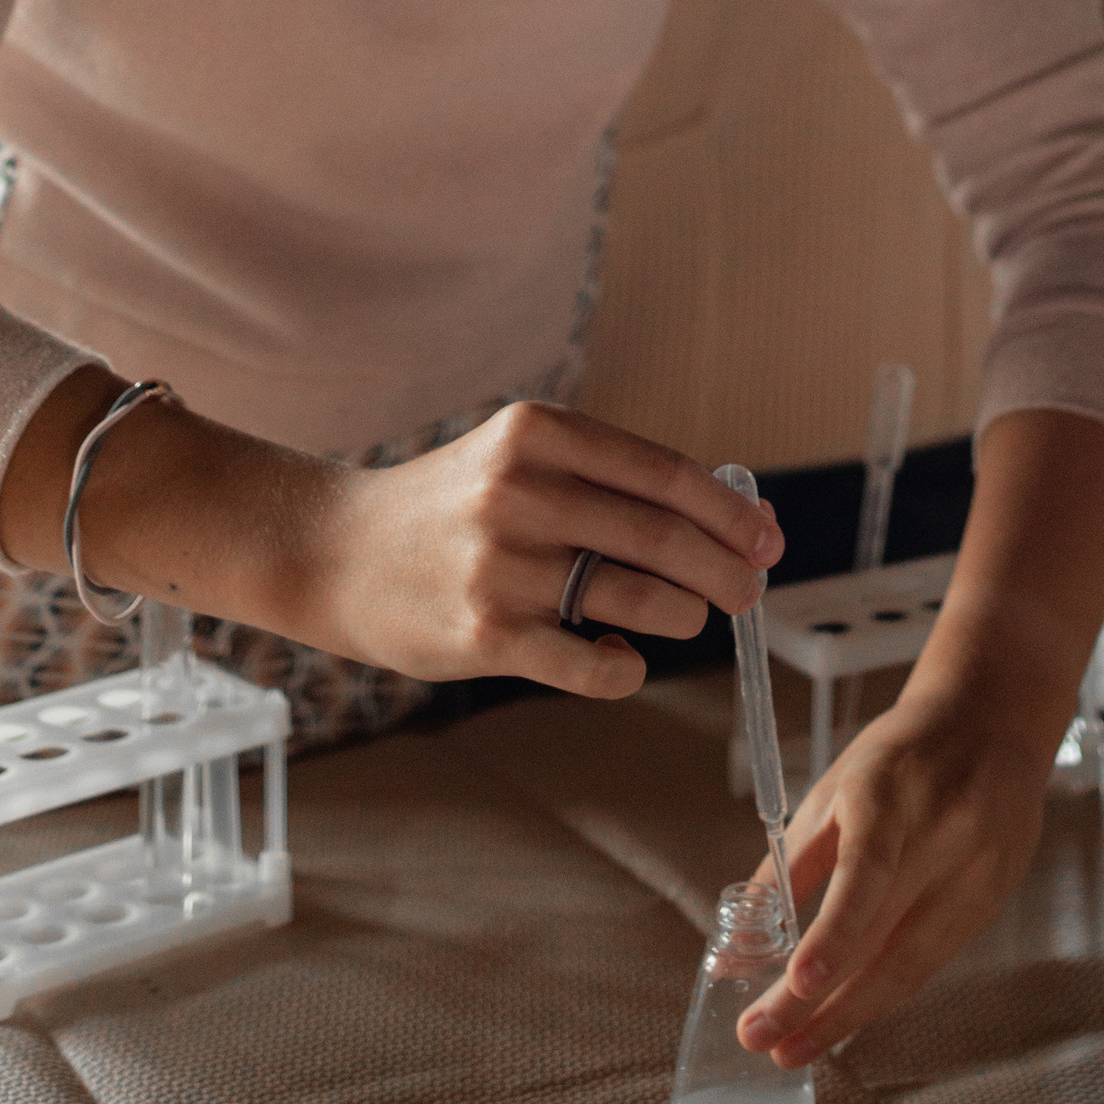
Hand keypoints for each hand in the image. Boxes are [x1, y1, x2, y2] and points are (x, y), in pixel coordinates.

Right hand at [296, 401, 779, 700]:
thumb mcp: (518, 461)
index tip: (768, 540)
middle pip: (663, 537)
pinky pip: (592, 665)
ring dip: (682, 615)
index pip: (664, 473)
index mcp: (537, 433)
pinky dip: (626, 669)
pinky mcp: (486, 634)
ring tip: (685, 618)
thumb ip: (610, 480)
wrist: (334, 553)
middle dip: (725, 570)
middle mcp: (520, 491)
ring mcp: (502, 565)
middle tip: (749, 593)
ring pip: (638, 600)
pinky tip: (623, 661)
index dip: (729, 513)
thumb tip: (736, 516)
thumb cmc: (449, 509)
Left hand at [734, 690, 1052, 1066]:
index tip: (798, 982)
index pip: (866, 871)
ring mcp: (979, 872)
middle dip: (820, 1002)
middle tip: (762, 1040)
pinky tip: (846, 1015)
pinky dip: (884, 992)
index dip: (835, 932)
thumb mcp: (832, 793)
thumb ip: (784, 873)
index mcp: (892, 794)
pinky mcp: (997, 899)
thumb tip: (734, 952)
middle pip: (883, 938)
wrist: (993, 722)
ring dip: (848, 1015)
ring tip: (794, 1049)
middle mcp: (944, 835)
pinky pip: (931, 961)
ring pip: (910, 965)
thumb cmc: (899, 758)